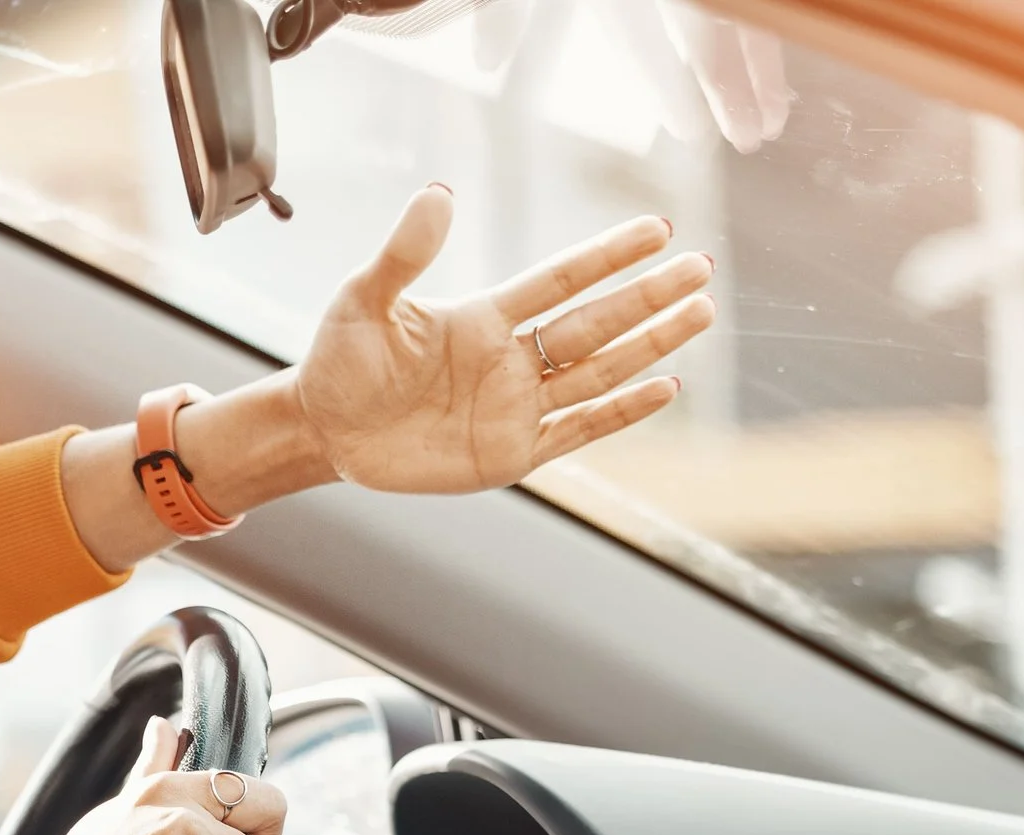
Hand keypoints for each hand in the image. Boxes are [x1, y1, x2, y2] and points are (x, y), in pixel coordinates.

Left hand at [291, 186, 715, 491]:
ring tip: (700, 312)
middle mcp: (510, 359)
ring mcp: (515, 407)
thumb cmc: (340, 361)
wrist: (322, 431)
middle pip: (594, 323)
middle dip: (647, 297)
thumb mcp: (365, 300)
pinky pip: (578, 428)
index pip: (560, 280)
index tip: (657, 229)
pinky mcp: (509, 453)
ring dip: (650, 345)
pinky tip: (665, 386)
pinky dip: (621, 411)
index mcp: (483, 317)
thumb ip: (405, 254)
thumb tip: (438, 193)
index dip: (608, 256)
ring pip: (599, 371)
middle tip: (701, 268)